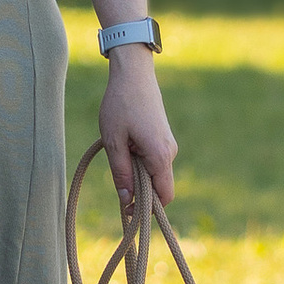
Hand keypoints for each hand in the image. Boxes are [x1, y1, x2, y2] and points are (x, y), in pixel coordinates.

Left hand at [100, 45, 175, 211]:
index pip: (164, 196)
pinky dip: (142, 165)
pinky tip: (125, 150)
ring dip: (140, 177)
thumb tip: (126, 199)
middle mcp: (170, 152)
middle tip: (119, 189)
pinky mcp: (163, 138)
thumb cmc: (120, 105)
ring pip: (157, 174)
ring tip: (119, 160)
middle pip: (161, 188)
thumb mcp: (114, 141)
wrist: (134, 74)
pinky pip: (155, 161)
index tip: (126, 210)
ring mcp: (168, 144)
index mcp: (160, 156)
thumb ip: (121, 172)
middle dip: (142, 194)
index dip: (147, 208)